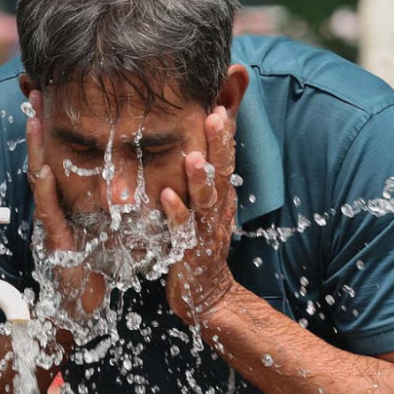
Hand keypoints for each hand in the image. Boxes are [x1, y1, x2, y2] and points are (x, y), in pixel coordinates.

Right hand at [24, 93, 106, 327]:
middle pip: (46, 155)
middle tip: (35, 89)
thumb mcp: (108, 223)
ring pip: (41, 177)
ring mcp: (53, 222)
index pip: (63, 153)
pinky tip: (42, 166)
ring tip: (32, 116)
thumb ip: (113, 196)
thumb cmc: (100, 266)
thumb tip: (130, 168)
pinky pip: (49, 211)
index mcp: (71, 197)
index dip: (57, 124)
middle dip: (40, 124)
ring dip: (35, 147)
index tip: (55, 92)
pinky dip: (45, 188)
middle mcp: (58, 205)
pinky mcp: (56, 243)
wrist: (87, 307)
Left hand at [160, 105, 238, 322]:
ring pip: (207, 199)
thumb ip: (205, 173)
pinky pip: (183, 228)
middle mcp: (217, 208)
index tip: (221, 102)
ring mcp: (205, 229)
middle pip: (223, 171)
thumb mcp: (207, 203)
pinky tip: (166, 195)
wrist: (205, 292)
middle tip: (216, 115)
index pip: (226, 156)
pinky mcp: (190, 250)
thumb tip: (206, 141)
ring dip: (200, 177)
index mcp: (221, 194)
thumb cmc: (200, 241)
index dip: (225, 131)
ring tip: (193, 155)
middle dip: (220, 144)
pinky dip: (176, 212)